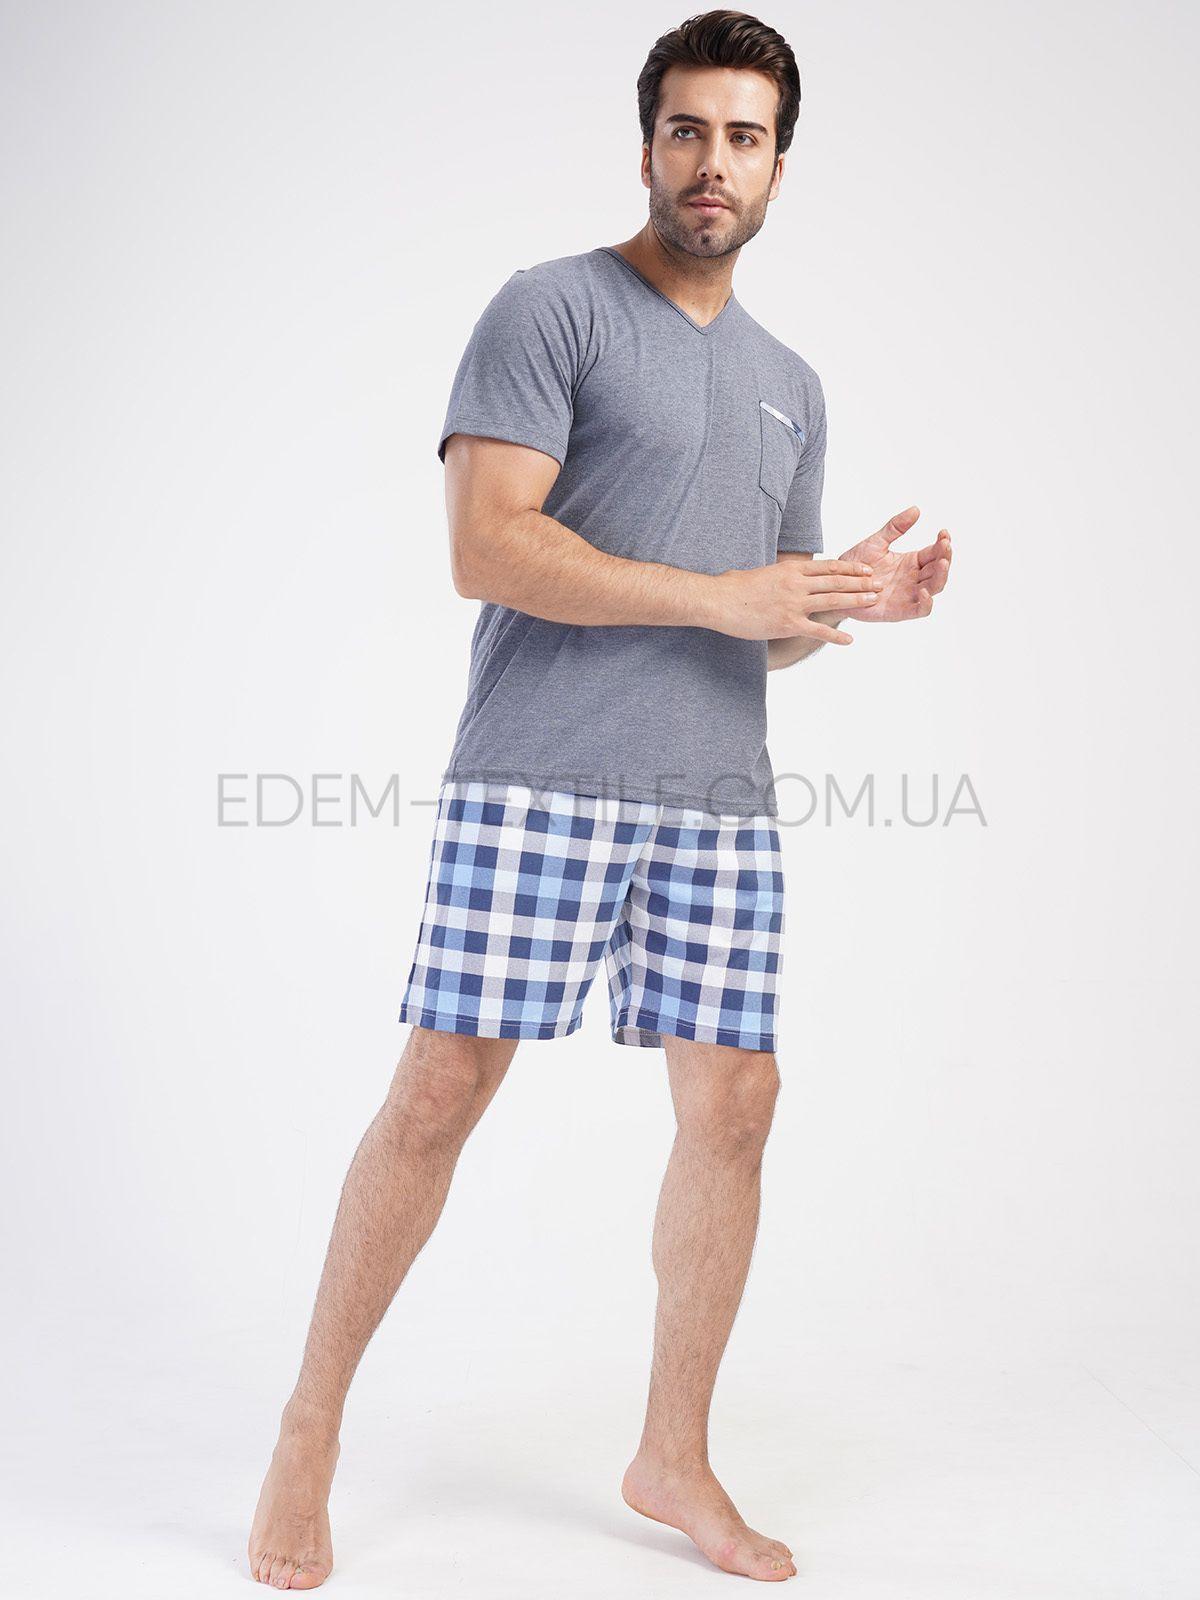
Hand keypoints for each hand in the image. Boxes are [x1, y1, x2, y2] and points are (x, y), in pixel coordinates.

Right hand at [710, 558, 882, 642]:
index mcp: (790, 569)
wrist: (717, 600)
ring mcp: (794, 603)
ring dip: (857, 601)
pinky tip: (849, 640)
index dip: (850, 567)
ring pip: (833, 600)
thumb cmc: (733, 587)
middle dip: (861, 582)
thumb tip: (787, 577)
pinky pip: (818, 630)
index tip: (866, 569)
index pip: (828, 566)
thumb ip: (780, 575)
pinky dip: (836, 636)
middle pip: (837, 580)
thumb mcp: (762, 573)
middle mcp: (796, 583)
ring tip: (874, 601)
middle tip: (879, 584)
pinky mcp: (788, 624)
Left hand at [836, 507, 951, 620]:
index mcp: (912, 562)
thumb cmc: (855, 565)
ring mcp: (908, 595)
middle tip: (945, 545)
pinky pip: (919, 610)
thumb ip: (895, 527)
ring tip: (941, 563)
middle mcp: (914, 578)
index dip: (942, 543)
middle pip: (938, 570)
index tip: (944, 533)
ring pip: (934, 588)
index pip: (934, 552)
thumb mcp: (876, 542)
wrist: (837, 586)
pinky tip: (925, 592)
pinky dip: (926, 603)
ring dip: (941, 576)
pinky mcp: (899, 611)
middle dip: (945, 557)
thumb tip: (916, 509)